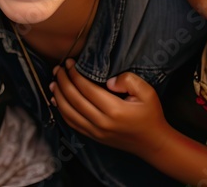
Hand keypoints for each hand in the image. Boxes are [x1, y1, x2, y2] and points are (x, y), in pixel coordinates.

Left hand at [50, 60, 170, 157]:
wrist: (152, 142)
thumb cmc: (150, 114)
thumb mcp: (148, 92)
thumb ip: (129, 81)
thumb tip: (108, 81)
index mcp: (114, 110)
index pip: (86, 88)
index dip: (74, 74)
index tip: (69, 63)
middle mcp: (101, 122)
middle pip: (73, 99)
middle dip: (63, 81)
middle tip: (58, 69)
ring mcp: (95, 132)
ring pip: (68, 113)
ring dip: (58, 96)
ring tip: (54, 82)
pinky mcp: (93, 137)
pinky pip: (72, 123)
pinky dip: (61, 111)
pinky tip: (57, 100)